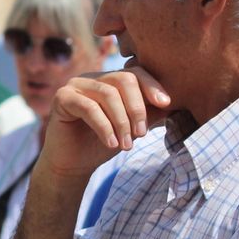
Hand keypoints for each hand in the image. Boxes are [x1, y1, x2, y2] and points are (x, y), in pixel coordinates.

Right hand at [41, 66, 171, 180]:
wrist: (72, 165)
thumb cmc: (101, 145)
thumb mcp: (131, 129)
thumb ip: (150, 114)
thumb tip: (175, 103)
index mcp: (109, 80)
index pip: (135, 73)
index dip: (152, 86)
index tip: (166, 104)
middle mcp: (92, 77)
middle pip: (123, 79)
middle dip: (137, 108)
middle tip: (141, 134)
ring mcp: (75, 85)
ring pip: (108, 94)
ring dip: (121, 122)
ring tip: (126, 146)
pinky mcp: (62, 98)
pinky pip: (89, 108)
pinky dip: (104, 127)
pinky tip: (112, 143)